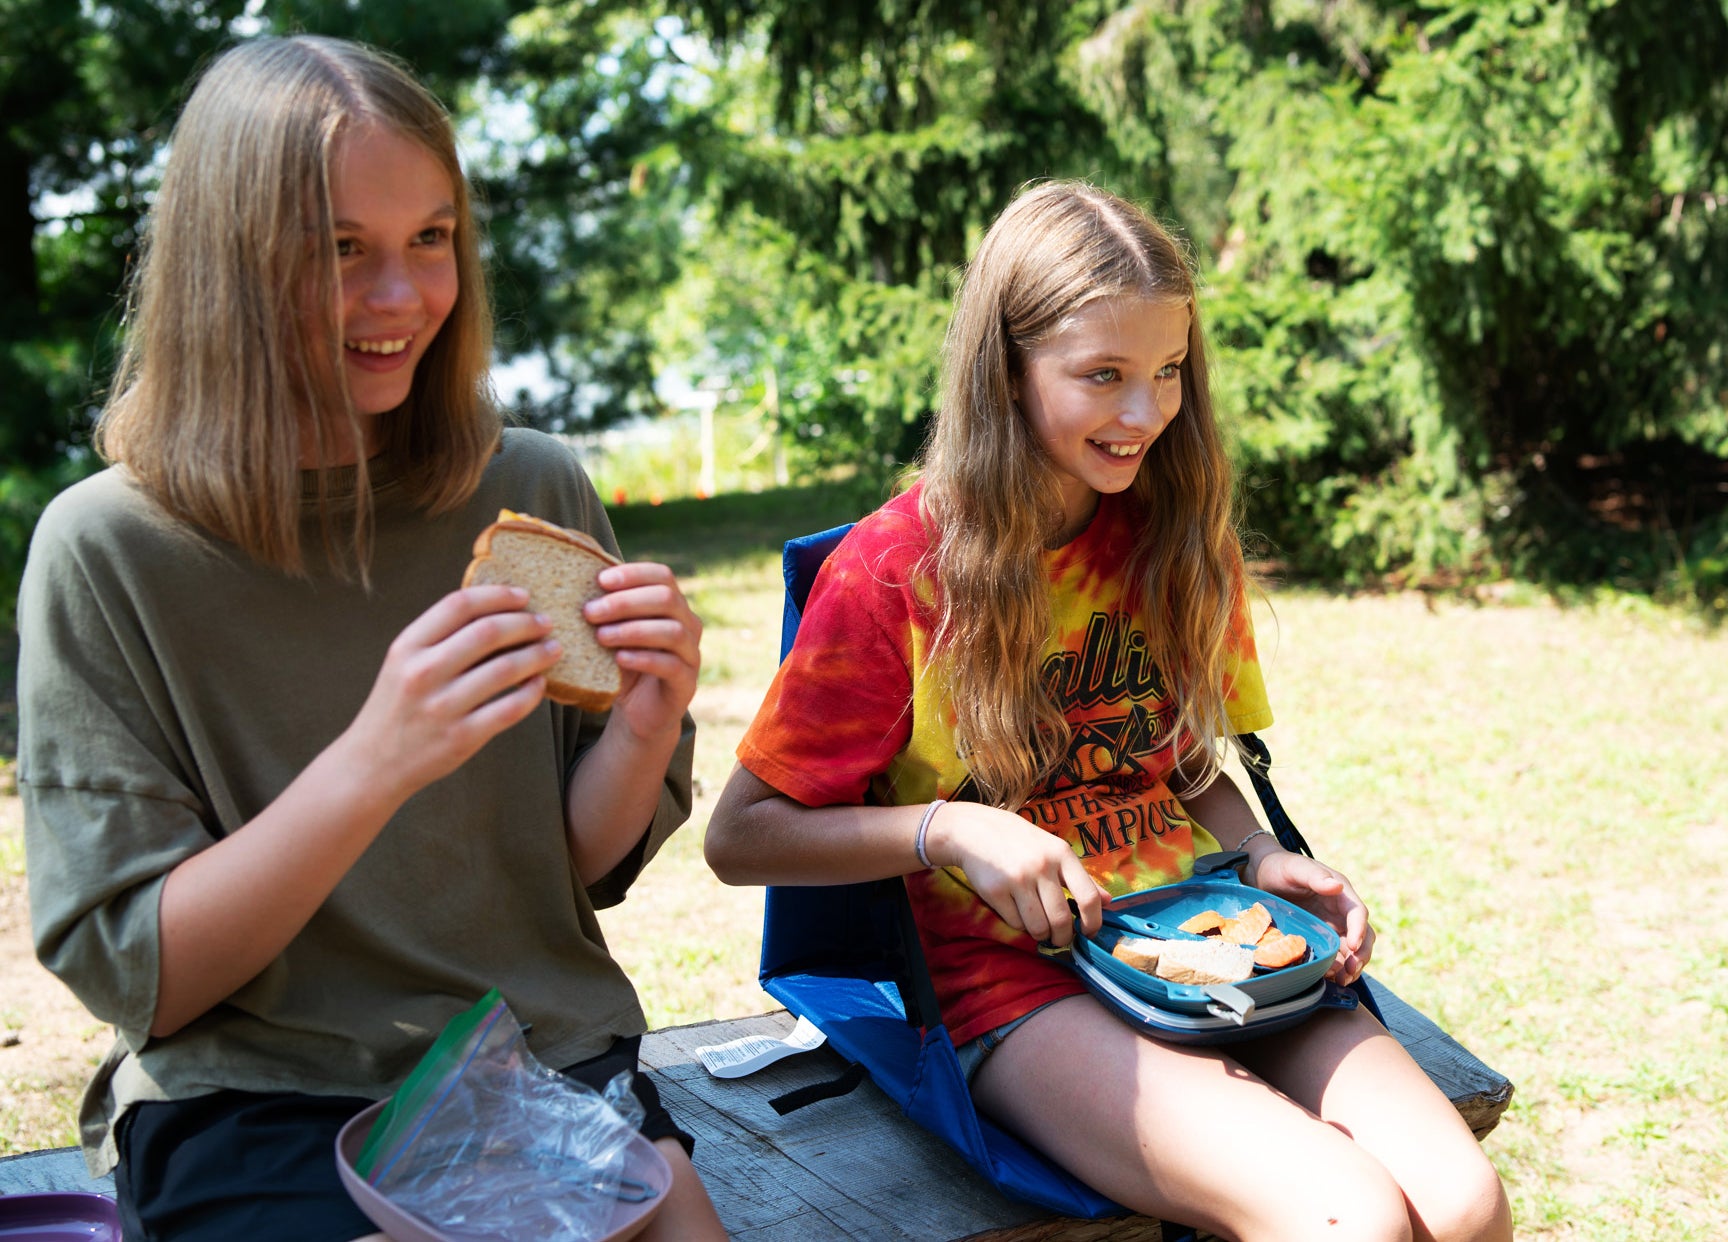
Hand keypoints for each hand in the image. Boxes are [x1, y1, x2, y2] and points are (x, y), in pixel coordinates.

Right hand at [341, 585, 558, 805]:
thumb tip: (498, 610)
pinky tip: (540, 683)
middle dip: (525, 623)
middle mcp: (423, 672)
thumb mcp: (404, 663)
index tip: (524, 596)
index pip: (459, 605)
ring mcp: (443, 706)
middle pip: (488, 632)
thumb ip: (440, 637)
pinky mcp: (462, 737)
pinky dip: (532, 692)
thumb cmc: (398, 706)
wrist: (373, 763)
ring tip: (554, 649)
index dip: (498, 595)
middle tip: (546, 623)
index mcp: (407, 647)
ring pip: (505, 668)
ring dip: (537, 654)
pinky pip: (510, 708)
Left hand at [584, 562, 701, 740]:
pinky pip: (671, 665)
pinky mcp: (686, 683)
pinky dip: (643, 659)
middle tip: (589, 612)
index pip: (661, 575)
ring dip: (632, 630)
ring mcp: (691, 654)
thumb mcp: (613, 631)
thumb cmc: (622, 663)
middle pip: (667, 598)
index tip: (600, 581)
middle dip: (625, 602)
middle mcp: (688, 624)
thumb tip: (570, 579)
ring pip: (671, 631)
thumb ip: (605, 609)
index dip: (633, 574)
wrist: (638, 711)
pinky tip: (619, 659)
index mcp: (672, 605)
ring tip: (600, 636)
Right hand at [924, 803, 1109, 947]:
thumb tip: (1108, 902)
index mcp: (1061, 854)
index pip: (1088, 896)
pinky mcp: (995, 891)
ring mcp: (1017, 879)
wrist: (973, 830)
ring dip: (1041, 934)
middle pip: (1062, 919)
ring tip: (1039, 928)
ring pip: (1038, 926)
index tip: (1089, 932)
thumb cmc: (1019, 841)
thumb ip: (1081, 876)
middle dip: (1063, 937)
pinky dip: (1019, 925)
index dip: (1093, 922)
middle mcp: (1041, 866)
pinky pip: (1016, 923)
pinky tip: (1017, 912)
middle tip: (1060, 938)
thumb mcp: (1053, 849)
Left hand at [1251, 850, 1374, 984]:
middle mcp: (1340, 912)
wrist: (1261, 875)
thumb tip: (1336, 886)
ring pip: (1351, 950)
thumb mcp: (1295, 868)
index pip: (1358, 913)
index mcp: (1340, 893)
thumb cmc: (1280, 867)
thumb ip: (1315, 876)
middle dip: (1360, 955)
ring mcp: (1331, 926)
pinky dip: (1336, 968)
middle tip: (1349, 971)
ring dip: (1351, 966)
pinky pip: (1334, 956)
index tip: (1352, 946)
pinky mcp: (1321, 938)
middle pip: (1362, 936)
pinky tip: (1329, 978)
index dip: (1359, 930)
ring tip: (1341, 980)